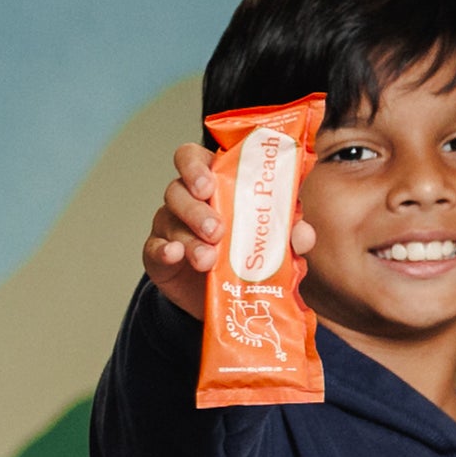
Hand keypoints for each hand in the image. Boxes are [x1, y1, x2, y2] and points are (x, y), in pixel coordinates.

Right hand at [141, 133, 294, 318]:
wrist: (229, 297)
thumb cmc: (250, 254)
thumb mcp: (275, 241)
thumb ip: (290, 233)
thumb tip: (302, 234)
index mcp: (214, 184)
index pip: (193, 159)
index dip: (195, 166)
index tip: (208, 184)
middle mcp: (187, 200)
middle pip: (178, 189)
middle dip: (197, 209)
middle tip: (217, 231)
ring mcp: (170, 226)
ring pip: (168, 219)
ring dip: (189, 237)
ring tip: (208, 259)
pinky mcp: (159, 256)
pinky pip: (153, 248)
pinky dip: (163, 251)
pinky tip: (176, 255)